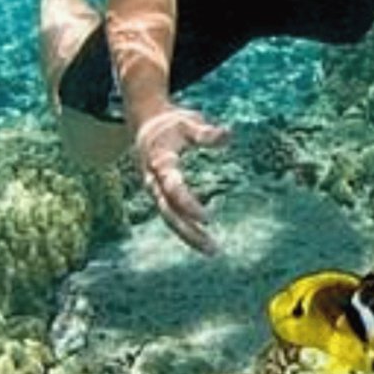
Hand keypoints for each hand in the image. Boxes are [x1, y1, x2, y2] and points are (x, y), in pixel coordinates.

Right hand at [133, 106, 229, 253]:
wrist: (144, 124)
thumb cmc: (171, 124)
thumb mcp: (188, 122)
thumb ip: (206, 132)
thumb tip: (228, 134)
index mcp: (160, 162)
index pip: (173, 188)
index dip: (188, 204)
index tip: (207, 218)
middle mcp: (153, 181)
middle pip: (169, 212)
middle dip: (189, 232)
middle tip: (213, 248)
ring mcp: (154, 190)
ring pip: (169, 218)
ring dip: (189, 236)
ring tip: (213, 251)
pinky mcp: (158, 194)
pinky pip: (171, 215)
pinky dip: (186, 229)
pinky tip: (202, 240)